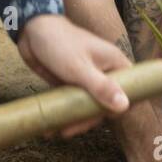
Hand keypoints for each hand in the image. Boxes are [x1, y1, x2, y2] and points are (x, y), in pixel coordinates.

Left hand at [18, 13, 131, 136]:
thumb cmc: (60, 43)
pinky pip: (73, 101)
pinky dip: (65, 113)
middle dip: (88, 120)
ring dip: (74, 120)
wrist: (31, 29)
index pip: (130, 90)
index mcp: (115, 63)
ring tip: (54, 131)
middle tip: (68, 131)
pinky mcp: (71, 82)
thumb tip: (125, 106)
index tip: (104, 122)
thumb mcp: (80, 68)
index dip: (122, 108)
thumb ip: (102, 87)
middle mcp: (104, 71)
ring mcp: (87, 77)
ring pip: (88, 105)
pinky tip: (52, 125)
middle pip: (106, 103)